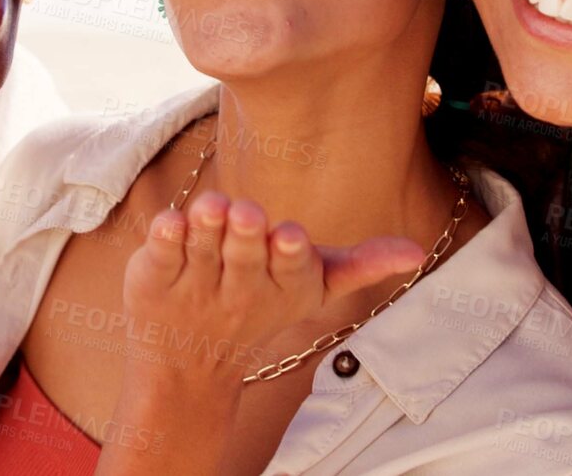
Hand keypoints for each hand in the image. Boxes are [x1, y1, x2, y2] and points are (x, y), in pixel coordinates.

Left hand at [119, 190, 426, 385]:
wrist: (189, 365)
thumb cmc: (260, 307)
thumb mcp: (314, 287)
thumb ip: (360, 265)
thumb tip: (418, 252)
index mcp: (282, 286)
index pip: (290, 271)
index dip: (290, 254)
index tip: (290, 237)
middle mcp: (238, 288)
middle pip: (245, 256)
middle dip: (246, 234)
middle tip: (245, 213)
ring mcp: (194, 284)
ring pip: (202, 250)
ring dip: (206, 227)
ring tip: (210, 208)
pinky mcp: (153, 278)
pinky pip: (160, 254)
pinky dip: (163, 237)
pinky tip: (169, 223)